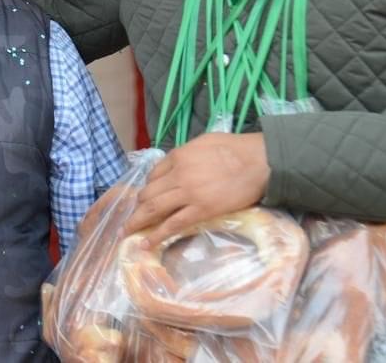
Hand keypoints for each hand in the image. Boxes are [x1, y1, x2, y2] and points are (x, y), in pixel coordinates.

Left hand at [124, 132, 270, 247]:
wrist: (259, 161)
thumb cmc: (236, 148)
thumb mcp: (204, 142)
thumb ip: (187, 153)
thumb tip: (178, 163)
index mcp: (178, 156)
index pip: (154, 174)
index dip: (148, 187)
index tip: (146, 197)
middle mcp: (178, 175)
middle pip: (148, 193)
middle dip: (137, 207)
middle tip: (131, 218)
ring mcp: (188, 193)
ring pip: (154, 209)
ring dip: (137, 222)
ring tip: (127, 232)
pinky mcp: (202, 210)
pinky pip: (173, 225)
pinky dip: (157, 235)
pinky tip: (146, 243)